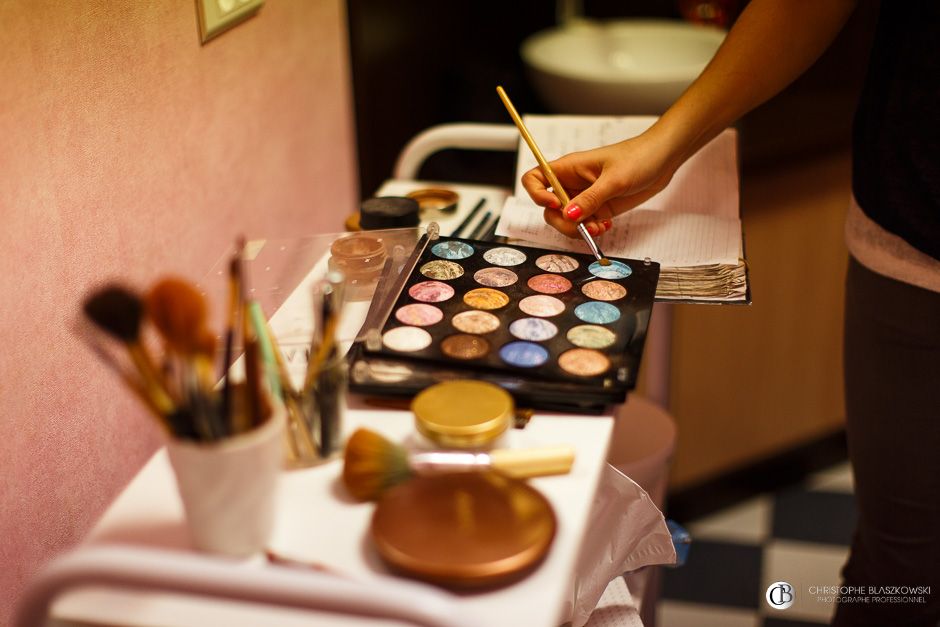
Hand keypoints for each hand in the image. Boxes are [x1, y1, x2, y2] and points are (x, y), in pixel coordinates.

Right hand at [521, 131, 677, 237]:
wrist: (663, 159)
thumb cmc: (639, 157)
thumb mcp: (614, 179)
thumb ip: (591, 199)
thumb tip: (569, 216)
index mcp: (569, 168)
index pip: (534, 179)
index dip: (537, 194)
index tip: (556, 205)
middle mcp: (572, 183)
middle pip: (549, 208)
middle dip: (562, 222)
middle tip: (581, 227)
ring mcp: (585, 197)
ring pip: (566, 220)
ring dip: (578, 230)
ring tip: (599, 228)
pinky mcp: (598, 208)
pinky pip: (584, 225)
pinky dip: (590, 231)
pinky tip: (606, 226)